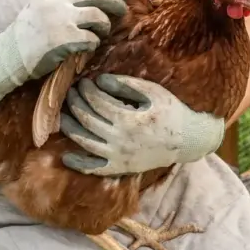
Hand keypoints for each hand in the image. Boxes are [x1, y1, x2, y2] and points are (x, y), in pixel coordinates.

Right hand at [0, 0, 130, 102]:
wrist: (8, 55)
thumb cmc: (30, 32)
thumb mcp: (44, 4)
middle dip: (115, 1)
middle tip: (122, 9)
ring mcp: (59, 18)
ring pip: (97, 15)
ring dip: (104, 24)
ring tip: (101, 31)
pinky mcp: (62, 39)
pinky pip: (91, 38)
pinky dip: (94, 42)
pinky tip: (89, 45)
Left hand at [59, 74, 224, 175]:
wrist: (187, 141)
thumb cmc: (171, 112)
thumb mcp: (153, 93)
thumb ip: (126, 85)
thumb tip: (100, 80)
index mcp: (128, 119)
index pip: (98, 102)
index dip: (87, 91)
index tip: (83, 82)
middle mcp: (119, 139)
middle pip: (88, 120)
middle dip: (75, 104)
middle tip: (70, 93)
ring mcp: (118, 156)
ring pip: (85, 142)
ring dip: (71, 128)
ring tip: (62, 116)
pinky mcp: (119, 168)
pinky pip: (94, 169)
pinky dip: (78, 164)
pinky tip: (66, 157)